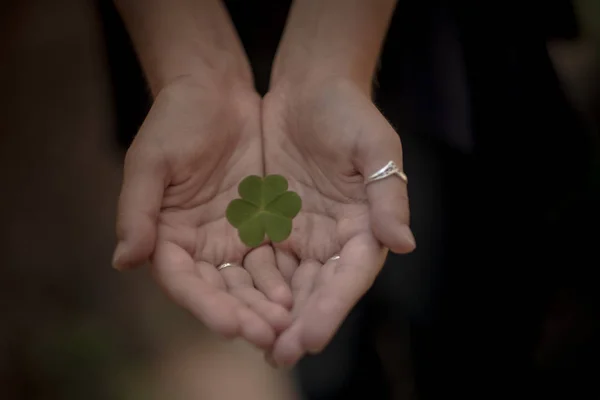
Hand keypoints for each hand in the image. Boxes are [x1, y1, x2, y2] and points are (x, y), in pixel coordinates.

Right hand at [112, 78, 291, 348]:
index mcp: (165, 235)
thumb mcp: (151, 160)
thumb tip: (123, 260)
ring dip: (265, 306)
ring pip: (248, 282)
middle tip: (269, 336)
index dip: (205, 305)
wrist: (215, 92)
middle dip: (242, 315)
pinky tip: (300, 295)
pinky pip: (273, 260)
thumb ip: (137, 210)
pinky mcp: (259, 227)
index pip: (182, 280)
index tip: (230, 324)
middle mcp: (198, 245)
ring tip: (288, 324)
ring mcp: (230, 238)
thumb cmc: (175, 120)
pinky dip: (283, 279)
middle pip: (219, 290)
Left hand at [262, 78, 415, 365]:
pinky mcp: (274, 225)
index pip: (350, 275)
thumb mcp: (374, 147)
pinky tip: (238, 308)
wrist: (309, 88)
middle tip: (279, 354)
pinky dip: (253, 287)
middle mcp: (335, 238)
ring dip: (274, 315)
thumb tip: (404, 244)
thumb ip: (388, 196)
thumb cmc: (348, 113)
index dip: (332, 308)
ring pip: (289, 284)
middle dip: (300, 324)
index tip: (312, 338)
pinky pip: (262, 262)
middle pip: (318, 290)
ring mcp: (303, 233)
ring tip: (257, 343)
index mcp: (364, 225)